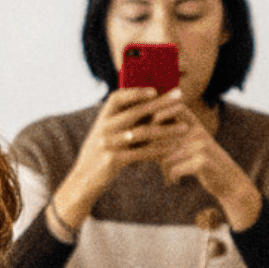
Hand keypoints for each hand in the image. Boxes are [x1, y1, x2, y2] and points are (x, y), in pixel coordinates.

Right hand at [52, 90, 174, 231]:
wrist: (84, 178)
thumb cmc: (102, 152)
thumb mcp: (108, 133)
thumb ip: (124, 120)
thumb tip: (154, 105)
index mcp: (103, 117)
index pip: (117, 98)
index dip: (136, 92)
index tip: (155, 89)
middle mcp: (104, 128)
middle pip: (136, 112)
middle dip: (160, 103)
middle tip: (180, 97)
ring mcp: (107, 144)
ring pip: (142, 133)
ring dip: (166, 129)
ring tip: (184, 127)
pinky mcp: (113, 160)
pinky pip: (141, 153)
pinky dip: (159, 150)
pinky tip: (173, 148)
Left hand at [156, 103, 263, 226]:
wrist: (229, 181)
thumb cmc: (203, 164)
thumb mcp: (192, 144)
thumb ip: (173, 136)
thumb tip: (141, 133)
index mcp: (196, 125)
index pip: (177, 108)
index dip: (161, 112)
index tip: (148, 126)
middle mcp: (198, 132)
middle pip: (165, 134)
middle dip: (152, 148)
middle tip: (146, 158)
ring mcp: (201, 146)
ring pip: (166, 155)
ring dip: (163, 167)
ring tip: (165, 174)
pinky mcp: (202, 162)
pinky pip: (173, 168)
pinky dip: (170, 176)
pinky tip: (173, 182)